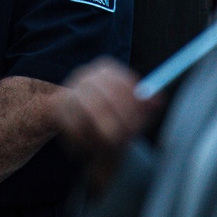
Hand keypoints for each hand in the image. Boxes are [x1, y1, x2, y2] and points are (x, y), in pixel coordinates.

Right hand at [55, 57, 163, 188]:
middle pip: (107, 97)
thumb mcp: (128, 105)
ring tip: (110, 146)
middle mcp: (87, 75)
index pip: (123, 84)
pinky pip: (74, 126)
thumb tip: (158, 101)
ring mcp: (71, 90)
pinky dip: (85, 140)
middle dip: (120, 123)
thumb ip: (145, 104)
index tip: (138, 128)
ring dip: (102, 133)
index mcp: (107, 69)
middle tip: (127, 141)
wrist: (69, 110)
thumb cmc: (107, 109)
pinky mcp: (58, 109)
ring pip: (90, 112)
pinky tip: (91, 147)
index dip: (133, 108)